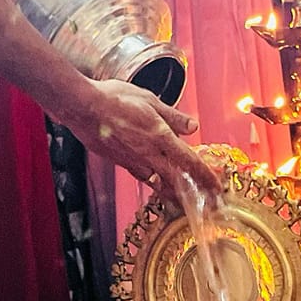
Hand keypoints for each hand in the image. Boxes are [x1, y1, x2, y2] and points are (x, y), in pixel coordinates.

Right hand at [67, 78, 220, 198]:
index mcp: (160, 137)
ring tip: (184, 200)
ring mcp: (133, 161)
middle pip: (177, 180)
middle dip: (195, 192)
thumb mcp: (150, 100)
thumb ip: (173, 116)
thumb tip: (192, 126)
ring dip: (175, 192)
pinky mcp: (120, 163)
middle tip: (207, 201)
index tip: (217, 186)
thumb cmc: (114, 99)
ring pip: (159, 183)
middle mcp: (148, 154)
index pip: (189, 161)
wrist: (83, 108)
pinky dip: (154, 183)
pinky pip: (143, 177)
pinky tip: (156, 182)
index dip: (206, 176)